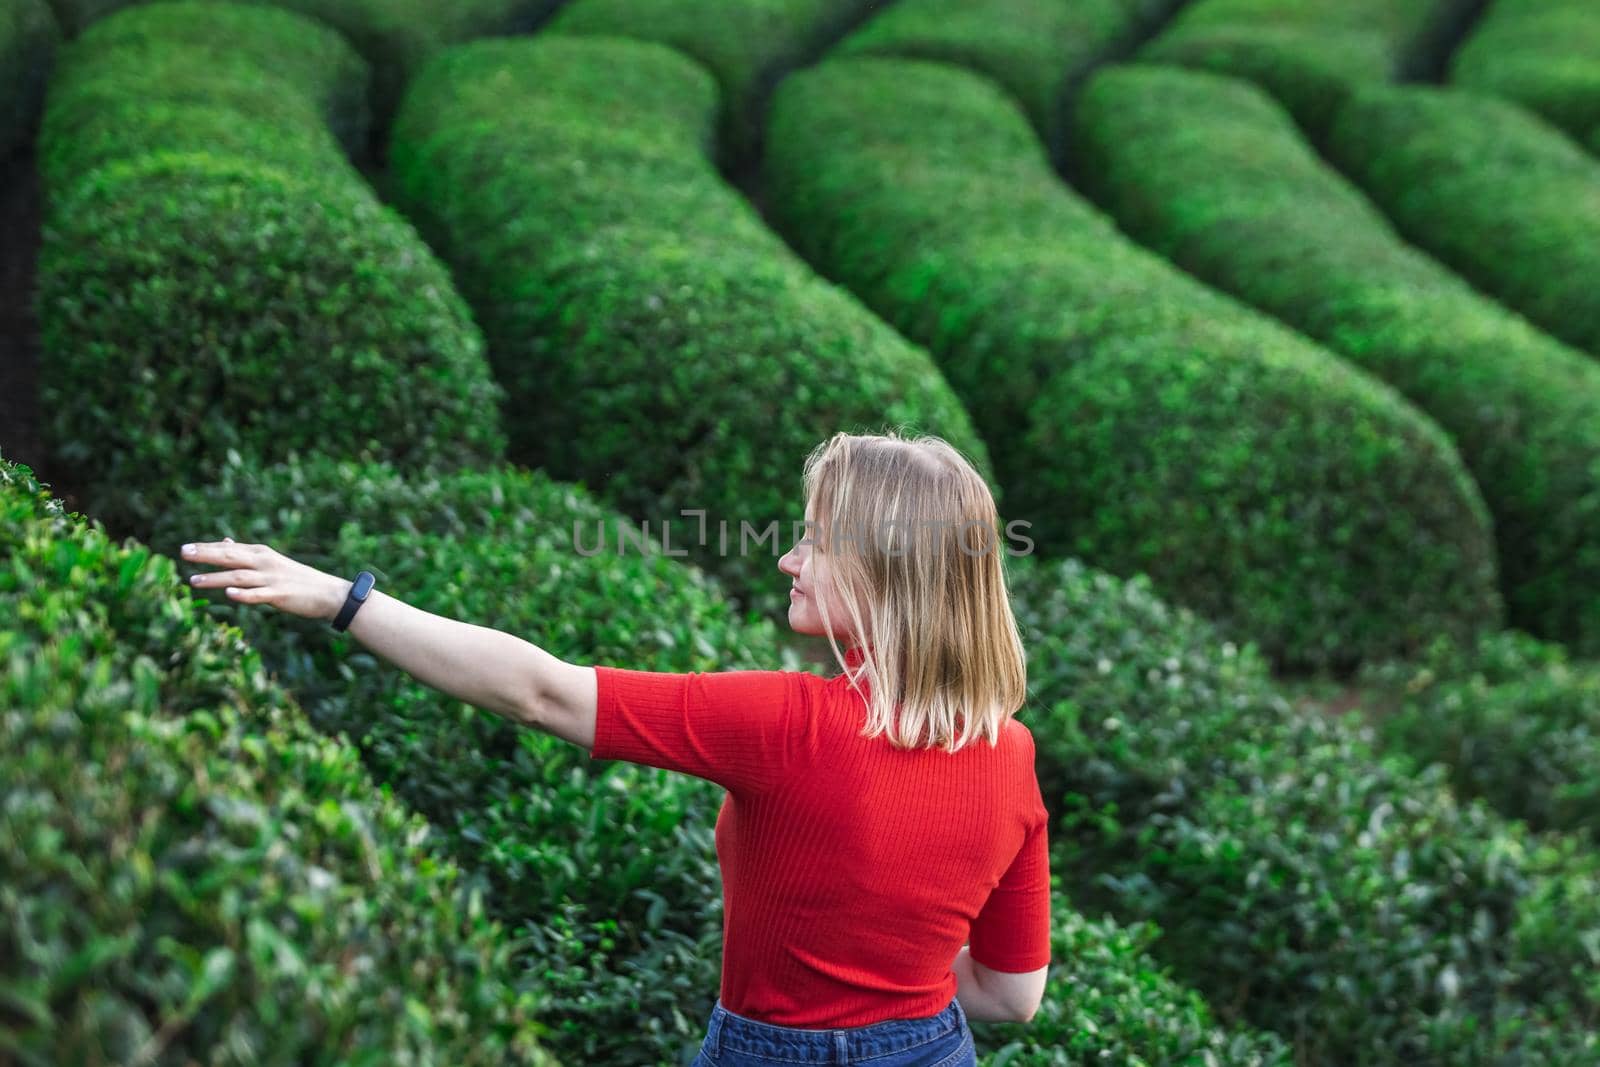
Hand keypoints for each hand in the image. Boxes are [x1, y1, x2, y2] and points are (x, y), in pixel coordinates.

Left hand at [181, 537, 346, 621]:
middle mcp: (264, 563)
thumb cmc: (297, 579)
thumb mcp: (271, 561)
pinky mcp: (280, 595)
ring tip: (193, 580)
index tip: (184, 548)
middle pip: (230, 557)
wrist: (329, 593)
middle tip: (182, 553)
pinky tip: (228, 595)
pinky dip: (243, 594)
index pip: (228, 548)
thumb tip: (224, 541)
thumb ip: (246, 553)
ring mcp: (272, 579)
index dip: (206, 548)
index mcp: (261, 554)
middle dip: (205, 555)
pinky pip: (258, 595)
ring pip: (238, 577)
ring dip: (215, 578)